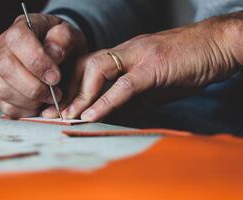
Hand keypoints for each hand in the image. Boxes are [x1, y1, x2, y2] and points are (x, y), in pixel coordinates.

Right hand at [0, 14, 85, 117]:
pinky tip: (42, 104)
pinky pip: (8, 107)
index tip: (56, 77)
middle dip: (34, 85)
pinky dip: (28, 110)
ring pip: (4, 89)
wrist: (63, 59)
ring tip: (51, 98)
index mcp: (20, 29)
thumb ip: (63, 39)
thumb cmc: (64, 46)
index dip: (36, 60)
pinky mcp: (2, 93)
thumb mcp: (70, 36)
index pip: (17, 39)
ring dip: (32, 100)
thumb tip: (53, 54)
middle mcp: (4, 50)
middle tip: (56, 91)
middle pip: (6, 68)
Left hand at [60, 15, 240, 121]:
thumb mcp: (155, 85)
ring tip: (67, 116)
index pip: (87, 67)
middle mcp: (125, 52)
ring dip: (80, 95)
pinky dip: (105, 101)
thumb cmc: (187, 64)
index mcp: (124, 55)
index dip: (70, 87)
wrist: (218, 45)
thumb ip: (133, 98)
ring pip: (97, 70)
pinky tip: (91, 115)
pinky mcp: (153, 66)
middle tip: (53, 113)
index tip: (60, 108)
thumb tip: (114, 114)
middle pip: (84, 65)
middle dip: (67, 91)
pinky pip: (124, 85)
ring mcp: (138, 56)